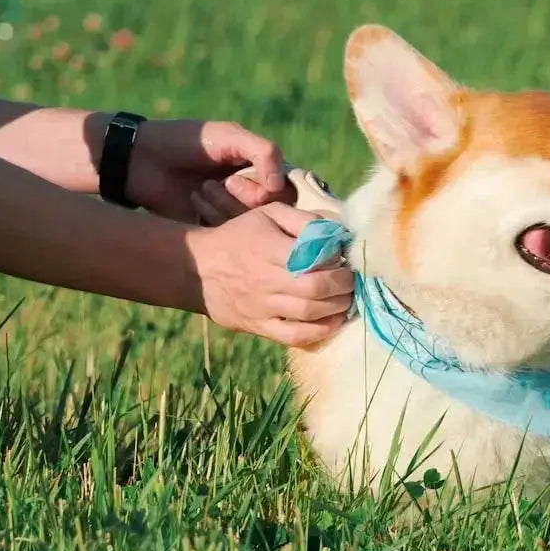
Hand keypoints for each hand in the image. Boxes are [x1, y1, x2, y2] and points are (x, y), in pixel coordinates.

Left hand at [125, 119, 295, 220]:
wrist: (143, 160)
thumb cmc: (187, 142)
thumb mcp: (230, 136)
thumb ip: (265, 152)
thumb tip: (279, 187)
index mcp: (264, 169)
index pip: (290, 190)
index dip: (271, 188)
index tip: (243, 178)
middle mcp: (255, 194)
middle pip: (275, 212)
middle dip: (249, 198)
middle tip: (224, 183)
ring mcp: (236, 214)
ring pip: (253, 225)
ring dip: (227, 206)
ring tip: (202, 189)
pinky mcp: (216, 231)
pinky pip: (231, 236)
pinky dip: (214, 217)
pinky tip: (195, 201)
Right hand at [186, 203, 353, 346]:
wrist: (198, 268)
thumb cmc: (240, 236)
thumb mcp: (268, 214)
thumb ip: (304, 221)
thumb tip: (338, 234)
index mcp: (269, 248)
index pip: (314, 258)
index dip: (337, 259)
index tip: (343, 257)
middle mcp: (266, 280)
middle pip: (315, 288)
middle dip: (343, 285)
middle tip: (351, 279)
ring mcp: (262, 307)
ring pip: (309, 313)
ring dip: (338, 307)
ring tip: (347, 298)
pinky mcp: (259, 326)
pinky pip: (294, 336)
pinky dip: (320, 331)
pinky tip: (334, 321)